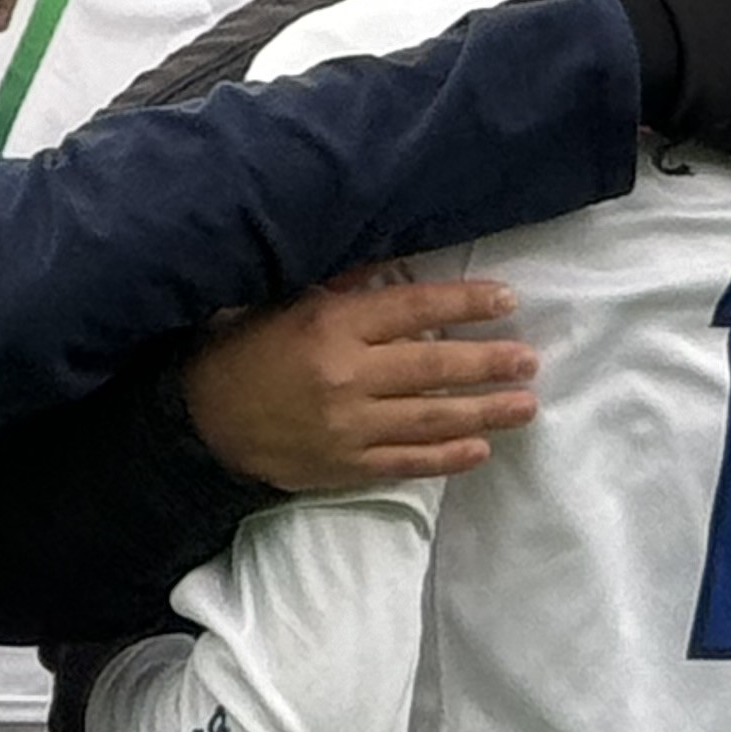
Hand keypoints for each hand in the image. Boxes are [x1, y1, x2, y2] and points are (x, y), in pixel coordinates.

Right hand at [182, 276, 536, 488]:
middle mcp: (345, 376)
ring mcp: (348, 427)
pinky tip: (480, 449)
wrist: (200, 422)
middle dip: (489, 363)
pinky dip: (447, 457)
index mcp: (331, 326)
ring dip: (485, 412)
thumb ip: (344, 287)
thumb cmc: (244, 352)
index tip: (506, 300)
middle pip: (433, 366)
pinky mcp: (344, 466)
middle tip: (530, 360)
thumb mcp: (285, 303)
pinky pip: (407, 462)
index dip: (464, 303)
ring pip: (431, 418)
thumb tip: (401, 265)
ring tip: (525, 404)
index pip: (413, 309)